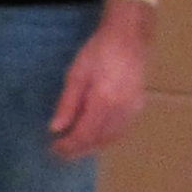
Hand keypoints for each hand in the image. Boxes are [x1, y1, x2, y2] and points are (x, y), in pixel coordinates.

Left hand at [49, 2, 150, 160]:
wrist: (128, 39)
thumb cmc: (98, 52)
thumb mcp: (76, 75)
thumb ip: (67, 104)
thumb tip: (56, 128)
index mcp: (104, 101)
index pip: (85, 134)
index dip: (69, 145)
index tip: (54, 149)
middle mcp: (122, 109)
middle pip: (99, 140)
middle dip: (79, 149)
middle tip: (60, 152)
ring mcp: (133, 109)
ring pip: (112, 138)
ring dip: (92, 146)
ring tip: (74, 148)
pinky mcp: (138, 106)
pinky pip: (121, 130)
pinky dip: (106, 138)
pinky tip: (94, 137)